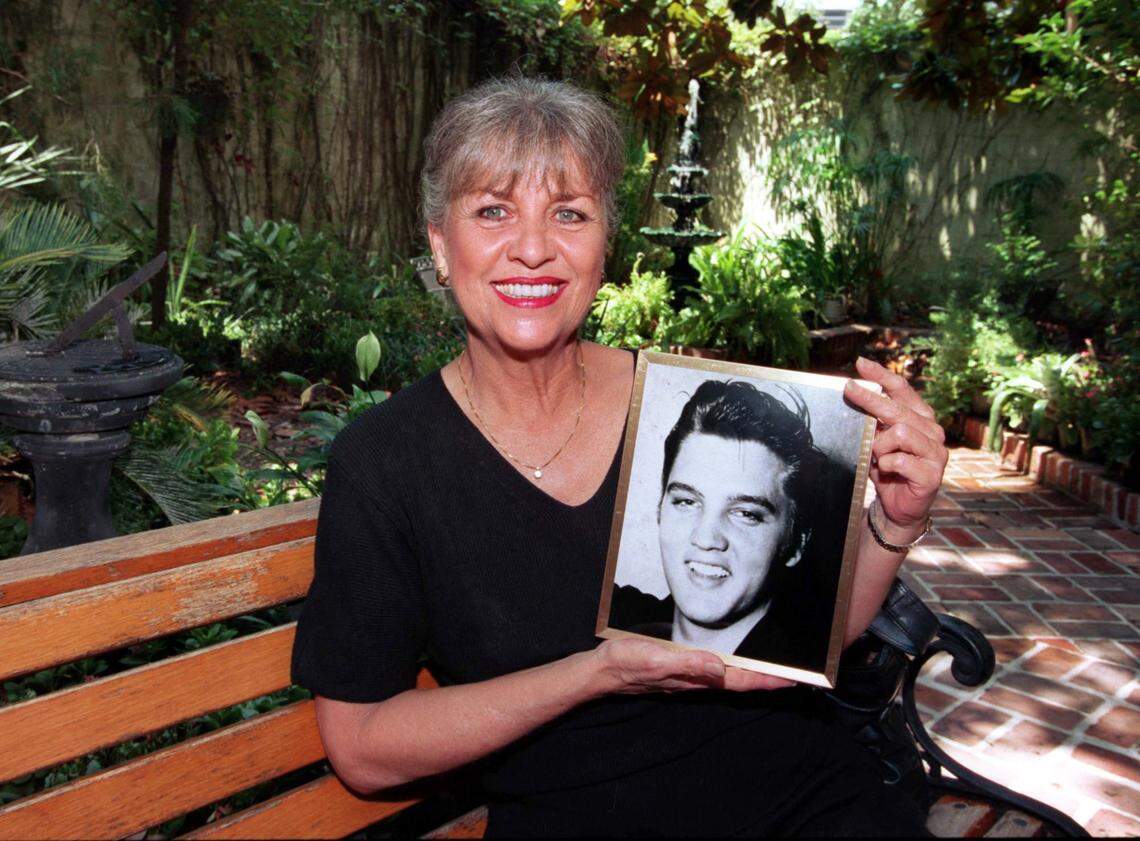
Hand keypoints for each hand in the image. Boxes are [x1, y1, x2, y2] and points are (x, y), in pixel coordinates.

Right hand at [591, 637, 794, 694]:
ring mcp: (692, 674)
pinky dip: (736, 664)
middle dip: (772, 677)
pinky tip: (739, 657)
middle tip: (802, 673)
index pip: (743, 680)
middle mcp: (700, 678)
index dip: (771, 680)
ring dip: (757, 672)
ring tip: (781, 666)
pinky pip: (718, 667)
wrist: (602, 670)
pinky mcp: (684, 666)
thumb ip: (686, 663)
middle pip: (744, 680)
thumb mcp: (654, 658)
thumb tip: (721, 668)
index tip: (799, 679)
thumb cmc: (626, 662)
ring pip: (733, 674)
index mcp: (698, 677)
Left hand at [844, 356, 948, 540]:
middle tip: (848, 389)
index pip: (902, 390)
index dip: (882, 375)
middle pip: (897, 408)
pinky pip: (899, 460)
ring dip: (880, 446)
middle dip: (870, 398)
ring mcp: (936, 452)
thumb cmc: (887, 469)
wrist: (898, 507)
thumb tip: (854, 393)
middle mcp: (932, 430)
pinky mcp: (932, 474)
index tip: (861, 363)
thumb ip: (873, 421)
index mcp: (920, 418)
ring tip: (877, 457)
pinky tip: (886, 471)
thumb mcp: (877, 441)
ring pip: (900, 432)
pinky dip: (886, 465)